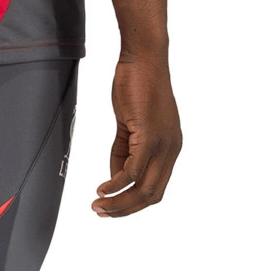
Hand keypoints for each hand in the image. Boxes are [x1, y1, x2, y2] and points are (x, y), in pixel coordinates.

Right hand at [94, 55, 182, 216]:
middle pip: (151, 195)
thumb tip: (116, 179)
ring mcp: (164, 144)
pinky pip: (132, 172)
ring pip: (143, 188)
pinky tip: (102, 188)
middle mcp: (172, 149)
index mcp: (170, 148)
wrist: (144, 58)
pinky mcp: (150, 136)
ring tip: (98, 206)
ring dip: (119, 203)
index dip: (133, 203)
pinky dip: (115, 185)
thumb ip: (124, 153)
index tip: (111, 207)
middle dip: (125, 210)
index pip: (155, 188)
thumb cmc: (136, 86)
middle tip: (101, 212)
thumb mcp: (130, 127)